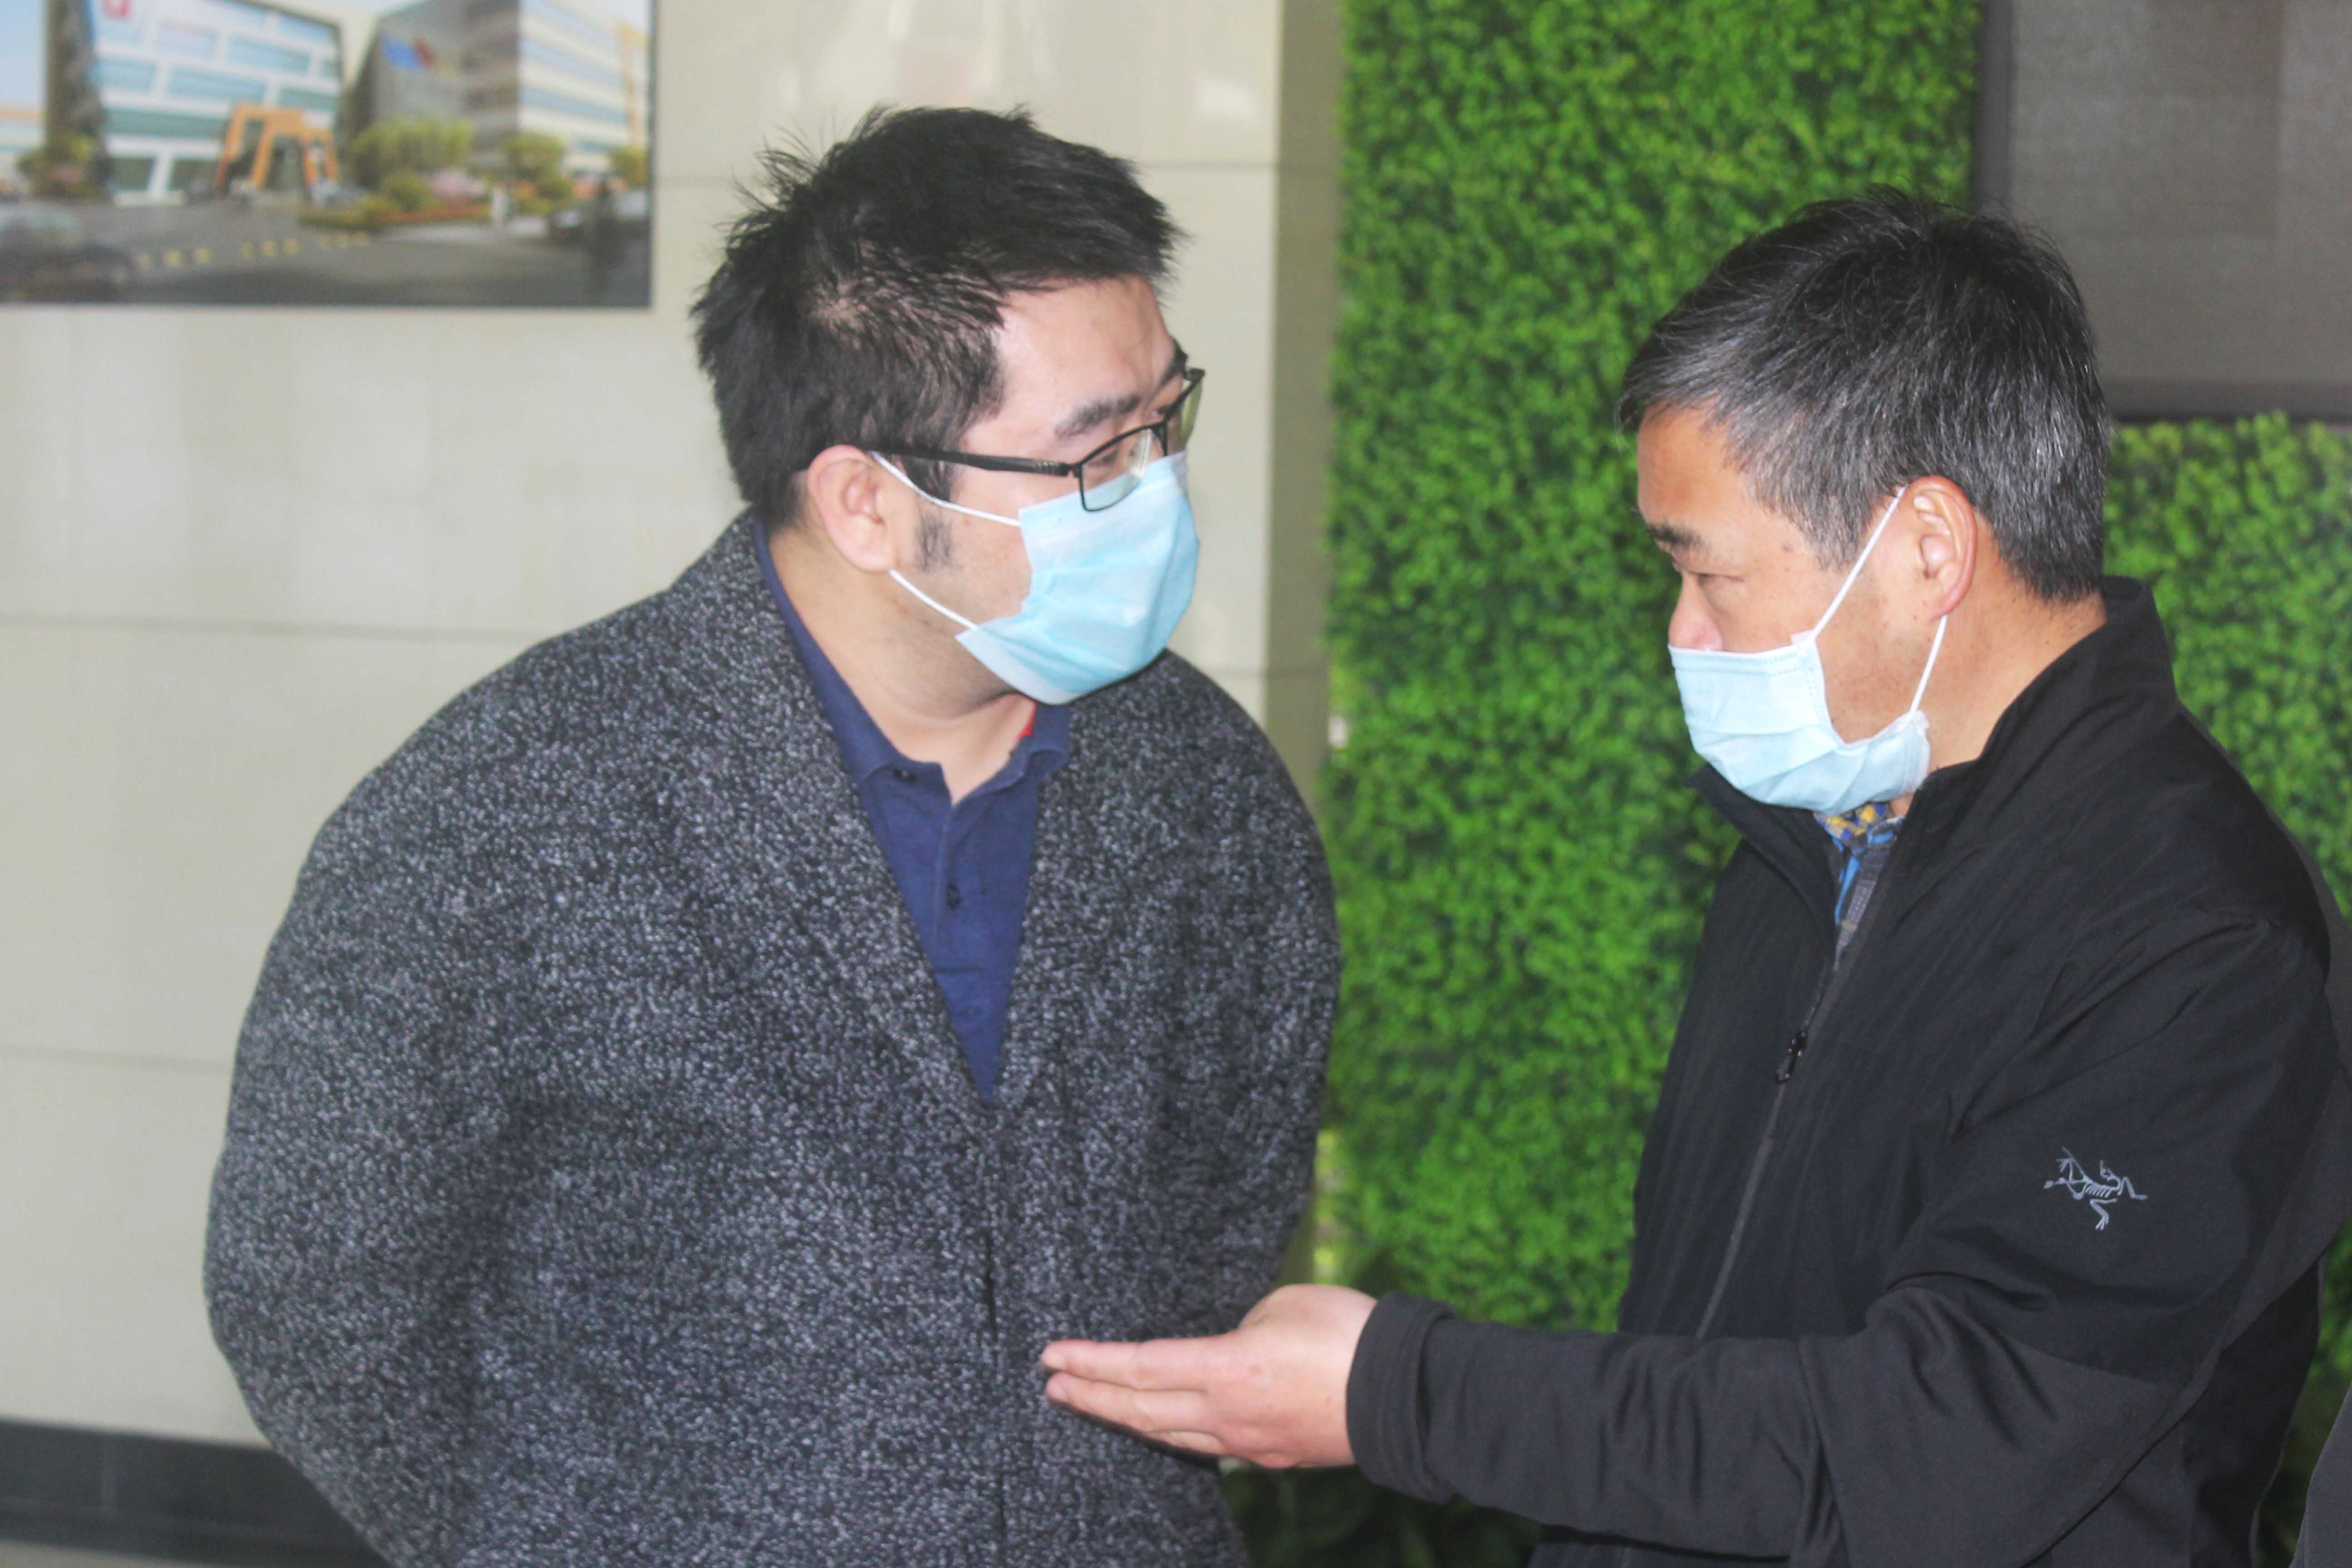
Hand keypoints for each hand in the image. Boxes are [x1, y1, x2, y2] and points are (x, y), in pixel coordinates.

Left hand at [1040, 1284, 1375, 1467]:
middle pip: (1141, 1410)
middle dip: (1092, 1396)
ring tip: (1095, 1405)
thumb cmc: (1349, 1333)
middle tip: (1053, 1386)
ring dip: (1127, 1418)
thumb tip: (1230, 1348)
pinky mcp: (1274, 1455)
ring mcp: (1249, 1443)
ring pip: (1170, 1434)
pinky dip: (1173, 1432)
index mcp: (1225, 1368)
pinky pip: (1208, 1445)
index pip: (1138, 1367)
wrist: (1409, 1394)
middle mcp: (1227, 1414)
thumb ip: (1242, 1326)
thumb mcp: (1284, 1304)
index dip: (1090, 1362)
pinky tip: (1165, 1425)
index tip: (1050, 1356)